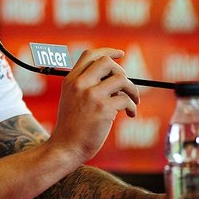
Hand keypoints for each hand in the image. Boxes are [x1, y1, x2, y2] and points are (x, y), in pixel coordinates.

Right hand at [48, 48, 138, 162]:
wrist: (65, 147)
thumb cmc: (71, 126)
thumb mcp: (70, 98)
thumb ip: (84, 84)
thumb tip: (111, 76)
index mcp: (70, 79)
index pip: (90, 55)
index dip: (108, 51)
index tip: (120, 53)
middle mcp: (80, 84)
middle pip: (107, 63)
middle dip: (121, 72)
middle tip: (125, 87)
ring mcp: (91, 95)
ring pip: (121, 79)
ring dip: (132, 90)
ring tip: (133, 101)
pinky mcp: (103, 109)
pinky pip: (126, 99)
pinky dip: (132, 106)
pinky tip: (129, 114)